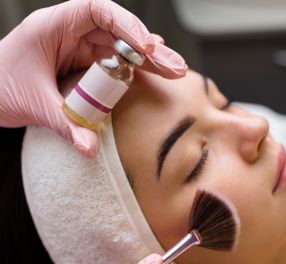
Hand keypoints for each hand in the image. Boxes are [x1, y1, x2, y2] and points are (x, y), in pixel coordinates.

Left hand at [0, 0, 186, 157]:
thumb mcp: (33, 104)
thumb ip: (65, 125)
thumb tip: (90, 151)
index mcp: (55, 26)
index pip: (97, 11)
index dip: (126, 24)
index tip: (146, 46)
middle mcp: (73, 35)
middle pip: (118, 33)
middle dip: (149, 50)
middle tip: (175, 67)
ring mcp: (81, 51)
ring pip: (121, 50)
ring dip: (149, 61)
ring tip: (175, 72)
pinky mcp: (86, 68)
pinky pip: (115, 66)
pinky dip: (136, 71)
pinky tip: (155, 74)